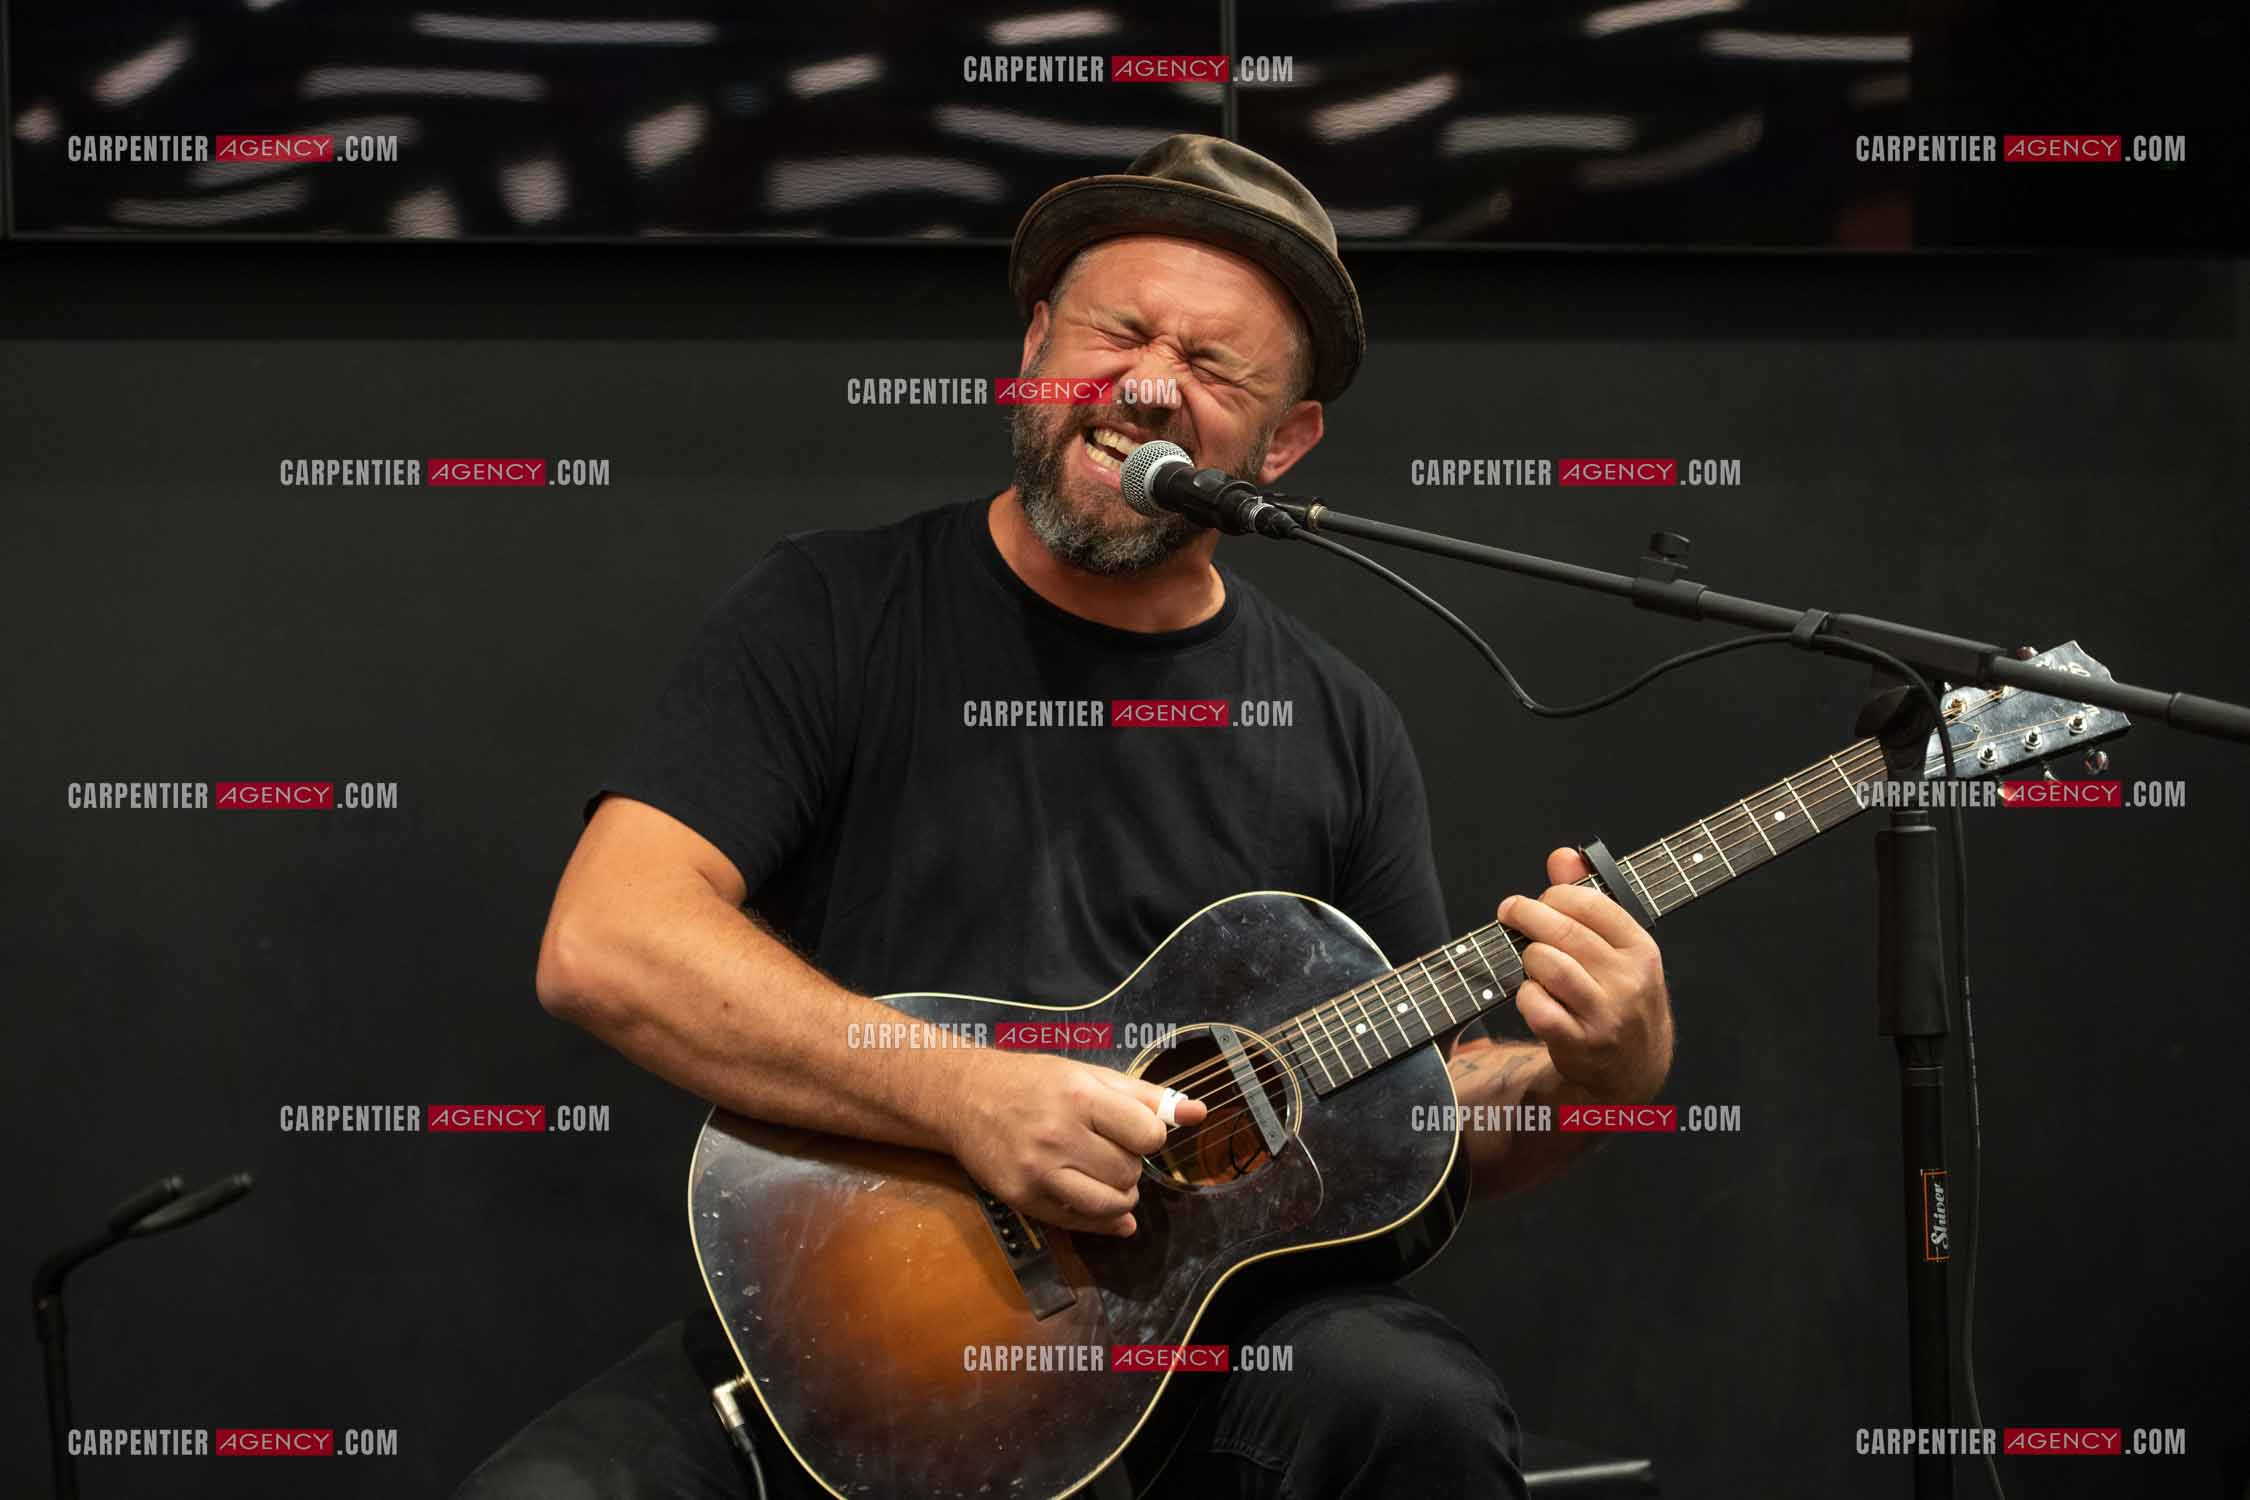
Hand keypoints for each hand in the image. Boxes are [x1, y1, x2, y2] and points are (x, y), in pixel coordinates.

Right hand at [942, 1050, 1206, 1237]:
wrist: (965, 1098)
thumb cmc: (1033, 1081)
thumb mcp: (1088, 1075)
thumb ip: (1146, 1096)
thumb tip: (1199, 1113)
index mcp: (1079, 1096)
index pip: (1147, 1134)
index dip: (1149, 1136)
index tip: (1134, 1130)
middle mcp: (1058, 1135)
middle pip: (1130, 1171)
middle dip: (1130, 1164)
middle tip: (1110, 1149)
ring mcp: (1039, 1172)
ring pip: (1112, 1204)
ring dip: (1121, 1195)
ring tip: (1105, 1175)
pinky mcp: (1025, 1200)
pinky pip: (1082, 1224)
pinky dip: (1104, 1221)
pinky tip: (1107, 1210)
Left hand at [1497, 848, 1673, 1104]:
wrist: (1635, 1068)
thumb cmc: (1619, 995)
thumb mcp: (1618, 948)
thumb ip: (1588, 897)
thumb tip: (1562, 856)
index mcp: (1641, 949)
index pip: (1589, 902)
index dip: (1555, 894)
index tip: (1543, 899)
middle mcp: (1628, 980)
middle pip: (1561, 929)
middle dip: (1526, 914)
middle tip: (1511, 912)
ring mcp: (1605, 1013)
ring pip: (1546, 963)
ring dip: (1528, 957)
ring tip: (1531, 961)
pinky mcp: (1579, 1042)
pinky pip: (1535, 1005)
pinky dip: (1525, 995)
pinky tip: (1533, 995)